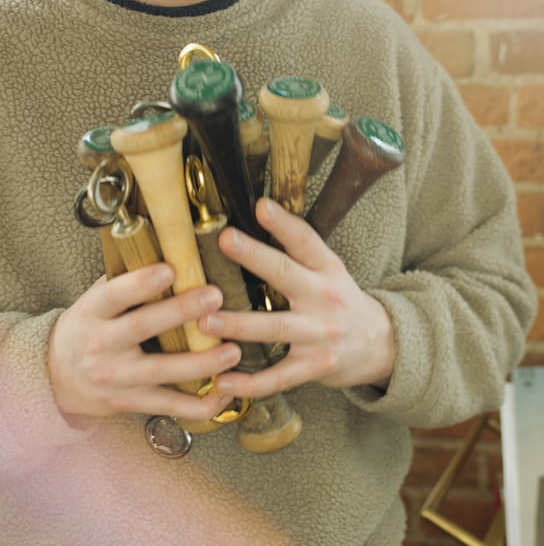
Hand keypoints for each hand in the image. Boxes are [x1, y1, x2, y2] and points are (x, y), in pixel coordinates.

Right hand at [48, 262, 241, 420]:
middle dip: (181, 312)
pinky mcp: (131, 402)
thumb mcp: (94, 299)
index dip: (140, 283)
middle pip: (142, 327)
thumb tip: (168, 247)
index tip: (170, 269)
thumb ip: (125, 279)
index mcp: (93, 312)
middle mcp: (102, 344)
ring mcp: (117, 377)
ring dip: (201, 362)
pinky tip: (226, 392)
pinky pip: (169, 406)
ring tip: (233, 350)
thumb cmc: (87, 326)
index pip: (115, 294)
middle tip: (215, 296)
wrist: (57, 376)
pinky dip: (199, 404)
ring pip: (162, 372)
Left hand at [197, 198, 394, 398]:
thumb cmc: (339, 301)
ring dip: (238, 324)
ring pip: (275, 328)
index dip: (284, 223)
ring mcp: (320, 334)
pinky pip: (278, 377)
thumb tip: (256, 213)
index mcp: (327, 268)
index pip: (306, 240)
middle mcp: (324, 298)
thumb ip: (297, 251)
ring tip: (205, 321)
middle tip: (225, 240)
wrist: (381, 346)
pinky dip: (250, 382)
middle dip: (254, 257)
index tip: (261, 206)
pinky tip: (222, 380)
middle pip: (285, 274)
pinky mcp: (316, 367)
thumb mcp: (328, 269)